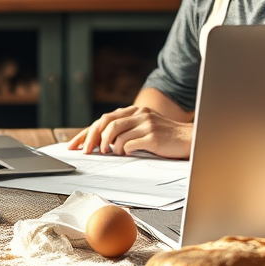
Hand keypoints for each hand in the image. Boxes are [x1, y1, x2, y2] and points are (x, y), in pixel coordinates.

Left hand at [66, 106, 192, 159]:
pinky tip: (125, 154)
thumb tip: (103, 142)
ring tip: (108, 153)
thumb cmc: (167, 137)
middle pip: (106, 122)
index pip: (104, 119)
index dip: (87, 132)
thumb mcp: (146, 127)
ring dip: (107, 145)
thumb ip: (128, 129)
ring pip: (114, 132)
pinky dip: (122, 150)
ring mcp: (146, 124)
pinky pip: (128, 144)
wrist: (190, 140)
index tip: (74, 144)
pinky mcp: (152, 136)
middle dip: (92, 138)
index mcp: (135, 111)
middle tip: (86, 151)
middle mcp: (139, 114)